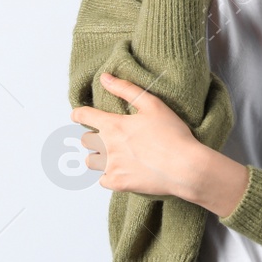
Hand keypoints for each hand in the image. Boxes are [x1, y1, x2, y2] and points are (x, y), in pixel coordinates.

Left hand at [72, 72, 210, 198]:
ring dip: (97, 157)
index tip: (76, 115)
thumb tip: (105, 77)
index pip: (84, 116)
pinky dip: (107, 176)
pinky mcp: (118, 184)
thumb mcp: (152, 104)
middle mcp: (107, 146)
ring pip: (90, 161)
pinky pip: (102, 181)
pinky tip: (119, 171)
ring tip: (111, 156)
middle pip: (85, 140)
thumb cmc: (172, 135)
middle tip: (105, 138)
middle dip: (92, 137)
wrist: (185, 167)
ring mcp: (111, 167)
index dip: (78, 114)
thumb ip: (126, 89)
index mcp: (113, 125)